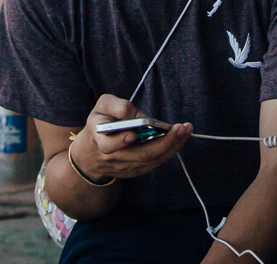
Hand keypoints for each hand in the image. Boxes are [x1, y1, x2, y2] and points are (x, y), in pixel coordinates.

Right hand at [70, 94, 191, 181]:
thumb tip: (135, 115)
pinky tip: (180, 139)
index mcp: (100, 141)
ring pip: (152, 160)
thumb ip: (116, 106)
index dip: (121, 141)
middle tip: (180, 128)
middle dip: (164, 142)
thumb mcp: (101, 107)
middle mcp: (114, 159)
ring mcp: (126, 167)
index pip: (109, 146)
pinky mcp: (136, 171)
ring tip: (185, 130)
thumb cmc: (99, 124)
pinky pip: (155, 162)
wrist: (90, 154)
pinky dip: (170, 151)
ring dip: (172, 146)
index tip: (132, 135)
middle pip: (141, 155)